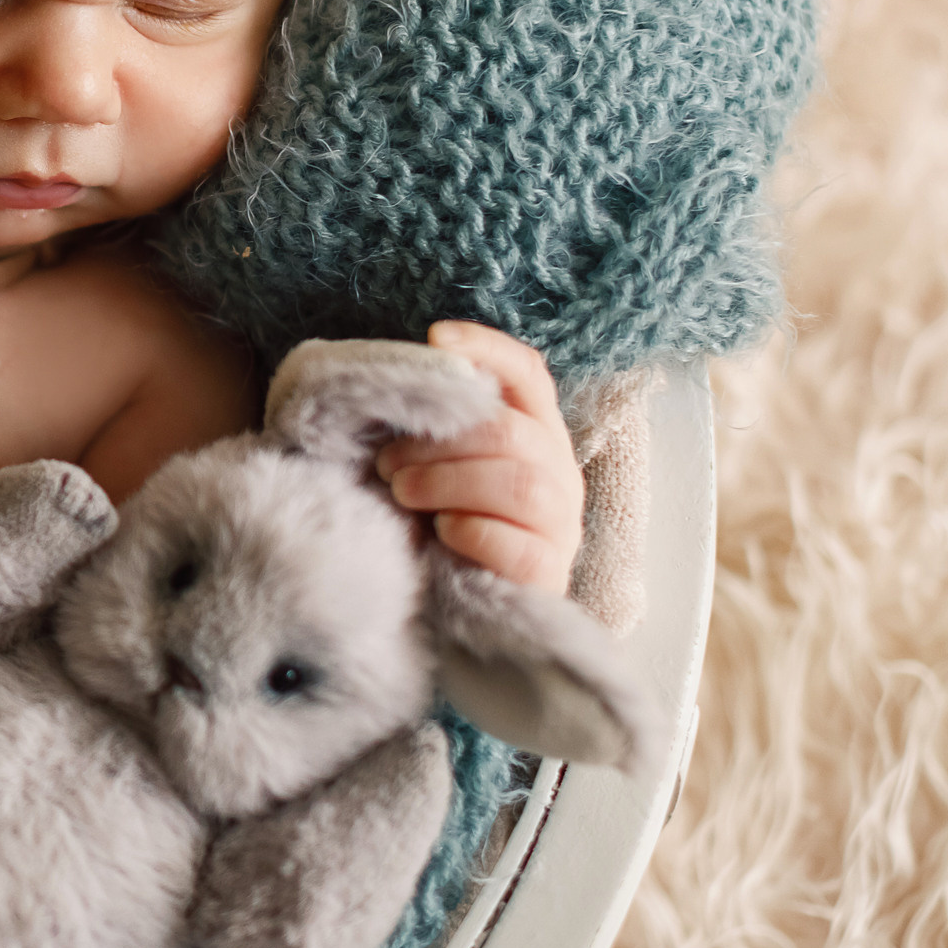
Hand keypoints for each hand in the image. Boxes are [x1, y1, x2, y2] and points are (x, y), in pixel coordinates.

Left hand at [375, 321, 581, 593]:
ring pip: (521, 484)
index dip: (488, 349)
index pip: (528, 374)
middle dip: (438, 442)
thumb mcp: (440, 466)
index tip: (437, 337)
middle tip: (385, 463)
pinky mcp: (550, 573)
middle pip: (512, 432)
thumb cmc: (447, 523)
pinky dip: (472, 530)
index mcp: (535, 433)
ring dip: (448, 482)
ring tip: (403, 492)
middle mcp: (559, 471)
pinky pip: (518, 544)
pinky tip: (443, 531)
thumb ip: (433, 429)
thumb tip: (391, 382)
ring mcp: (562, 524)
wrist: (471, 611)